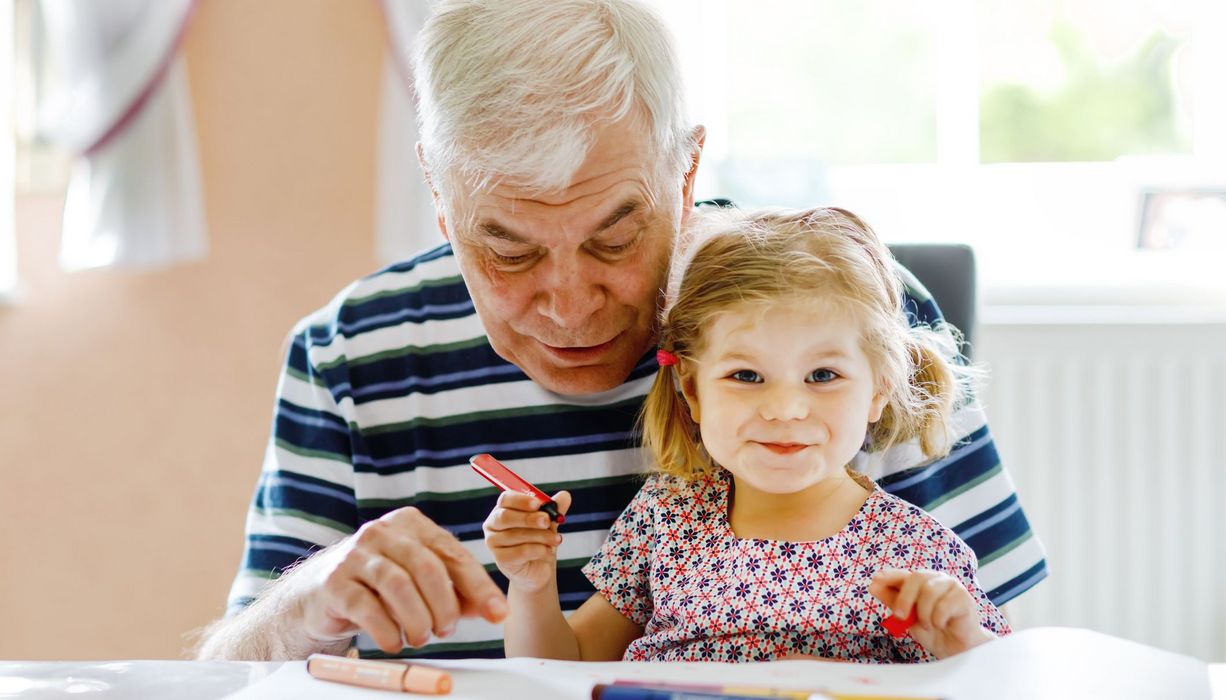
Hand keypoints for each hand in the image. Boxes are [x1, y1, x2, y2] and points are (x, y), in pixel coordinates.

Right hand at [298, 507, 508, 654]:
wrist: (318, 592)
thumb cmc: (379, 586)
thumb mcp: (419, 583)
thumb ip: (456, 593)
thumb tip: (493, 610)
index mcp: (411, 524)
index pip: (453, 554)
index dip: (479, 587)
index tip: (498, 614)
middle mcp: (383, 531)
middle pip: (427, 567)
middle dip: (445, 606)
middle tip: (446, 631)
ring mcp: (355, 554)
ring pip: (398, 585)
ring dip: (418, 619)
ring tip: (421, 637)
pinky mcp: (334, 581)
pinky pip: (368, 607)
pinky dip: (388, 631)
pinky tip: (395, 641)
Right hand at [483, 490, 572, 592]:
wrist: (537, 569)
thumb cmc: (538, 541)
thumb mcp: (548, 523)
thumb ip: (554, 509)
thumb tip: (565, 495)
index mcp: (503, 509)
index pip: (506, 499)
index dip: (521, 500)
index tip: (538, 504)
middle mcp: (493, 524)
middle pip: (505, 516)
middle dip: (529, 518)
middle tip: (547, 521)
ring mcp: (493, 542)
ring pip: (516, 535)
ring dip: (540, 536)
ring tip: (556, 539)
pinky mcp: (500, 559)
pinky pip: (519, 552)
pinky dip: (538, 550)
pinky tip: (548, 551)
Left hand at [869, 568, 995, 658]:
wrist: (954, 647)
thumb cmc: (932, 629)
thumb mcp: (907, 617)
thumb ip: (893, 601)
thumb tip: (873, 586)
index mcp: (921, 582)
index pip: (903, 574)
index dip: (890, 576)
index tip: (875, 580)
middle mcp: (936, 579)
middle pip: (916, 577)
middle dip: (904, 598)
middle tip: (900, 616)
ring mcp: (951, 586)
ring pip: (930, 591)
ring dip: (923, 613)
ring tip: (927, 625)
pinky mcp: (964, 598)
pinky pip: (944, 605)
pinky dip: (937, 619)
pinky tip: (940, 625)